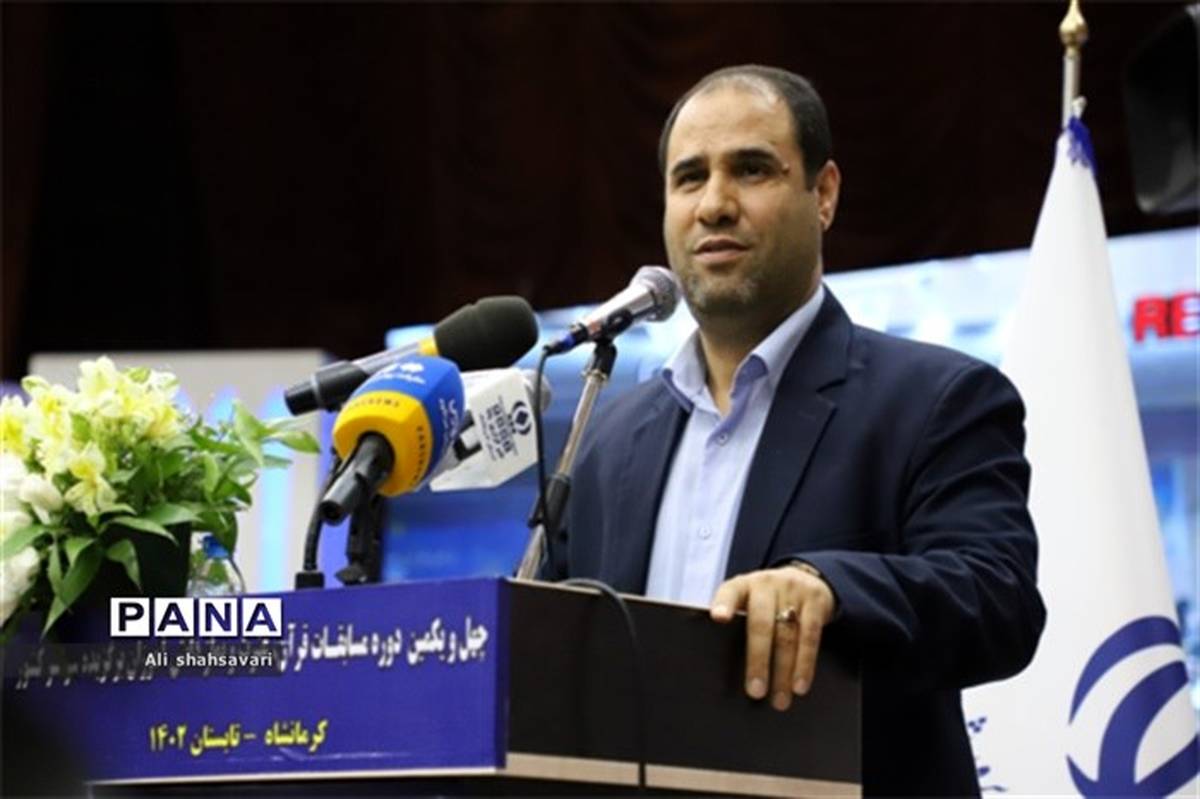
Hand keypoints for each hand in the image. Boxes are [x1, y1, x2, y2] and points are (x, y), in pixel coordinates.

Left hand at [710, 564, 835, 710]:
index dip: (724, 604)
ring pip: (787, 635)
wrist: (804, 577)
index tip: (718, 618)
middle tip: (756, 691)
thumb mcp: (749, 600)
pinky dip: (805, 664)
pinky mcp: (815, 602)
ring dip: (783, 672)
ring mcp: (792, 591)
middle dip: (758, 659)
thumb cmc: (766, 600)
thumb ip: (737, 624)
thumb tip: (725, 670)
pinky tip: (799, 685)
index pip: (730, 591)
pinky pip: (810, 637)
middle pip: (761, 623)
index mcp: (743, 585)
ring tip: (779, 699)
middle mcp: (766, 585)